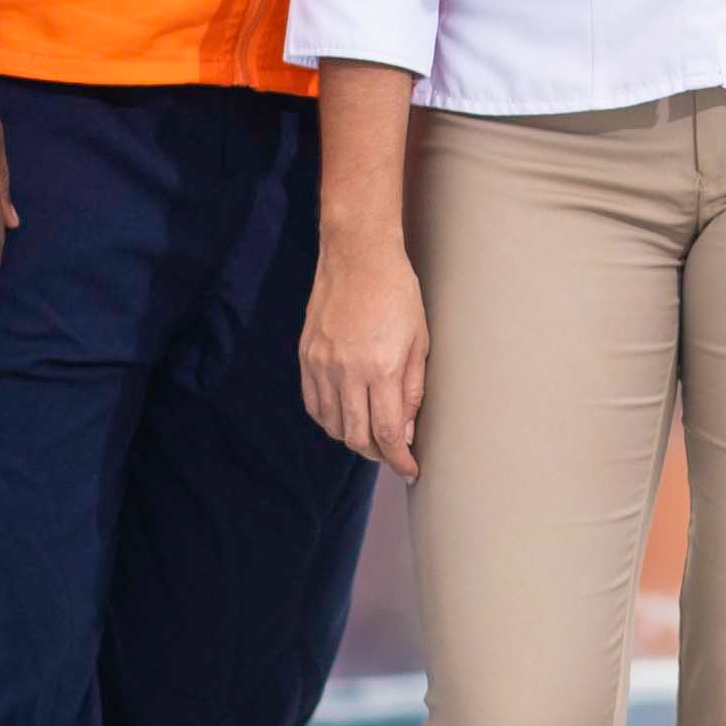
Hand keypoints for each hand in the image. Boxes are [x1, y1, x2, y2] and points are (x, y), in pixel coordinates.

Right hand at [302, 235, 430, 477]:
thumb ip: (412, 391)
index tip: (410, 470)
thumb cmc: (397, 293)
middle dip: (378, 454)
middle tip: (393, 454)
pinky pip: (314, 405)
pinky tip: (345, 417)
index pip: (389, 434)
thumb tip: (406, 433)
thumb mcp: (419, 341)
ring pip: (332, 425)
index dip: (400, 460)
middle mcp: (348, 371)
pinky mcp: (306, 357)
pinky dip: (329, 420)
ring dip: (353, 438)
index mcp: (382, 367)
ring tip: (371, 435)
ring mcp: (322, 364)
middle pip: (357, 437)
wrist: (357, 255)